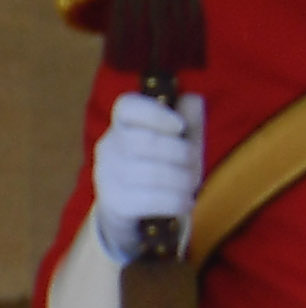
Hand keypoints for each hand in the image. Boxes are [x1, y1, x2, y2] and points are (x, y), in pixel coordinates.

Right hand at [88, 91, 201, 258]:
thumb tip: (193, 99)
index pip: (127, 107)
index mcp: (122, 123)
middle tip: (195, 164)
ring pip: (152, 174)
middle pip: (146, 142)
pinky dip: (177, 201)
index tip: (180, 126)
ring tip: (191, 184)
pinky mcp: (115, 202)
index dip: (155, 113)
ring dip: (183, 180)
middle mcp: (109, 146)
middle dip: (182, 154)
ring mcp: (107, 175)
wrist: (132, 209)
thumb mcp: (179, 142)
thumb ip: (189, 120)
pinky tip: (185, 202)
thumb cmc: (161, 166)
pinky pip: (152, 200)